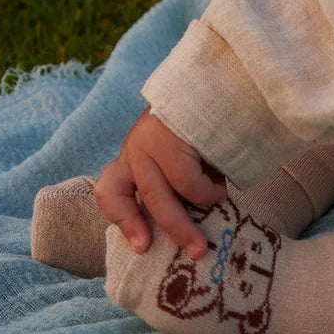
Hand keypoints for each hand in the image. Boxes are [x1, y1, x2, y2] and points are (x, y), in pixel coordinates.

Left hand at [95, 107, 227, 258]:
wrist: (223, 81)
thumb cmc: (209, 126)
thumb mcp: (185, 158)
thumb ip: (176, 184)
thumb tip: (187, 227)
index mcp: (135, 154)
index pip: (110, 190)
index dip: (123, 221)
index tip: (142, 247)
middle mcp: (136, 147)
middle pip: (145, 200)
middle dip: (175, 230)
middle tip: (197, 251)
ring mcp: (149, 141)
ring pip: (167, 196)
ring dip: (201, 206)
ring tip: (221, 193)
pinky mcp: (169, 139)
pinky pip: (189, 183)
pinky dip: (212, 188)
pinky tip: (223, 172)